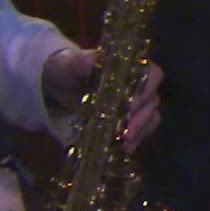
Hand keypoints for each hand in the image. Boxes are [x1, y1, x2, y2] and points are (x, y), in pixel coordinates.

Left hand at [42, 49, 163, 152]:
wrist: (56, 85)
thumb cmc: (66, 69)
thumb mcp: (69, 63)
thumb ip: (81, 62)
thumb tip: (93, 61)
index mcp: (130, 65)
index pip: (152, 75)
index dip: (146, 91)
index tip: (130, 107)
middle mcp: (139, 83)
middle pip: (153, 99)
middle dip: (141, 118)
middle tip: (127, 132)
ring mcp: (136, 104)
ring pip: (151, 117)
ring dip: (140, 131)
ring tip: (125, 143)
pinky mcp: (129, 121)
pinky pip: (141, 131)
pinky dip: (135, 140)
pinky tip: (124, 149)